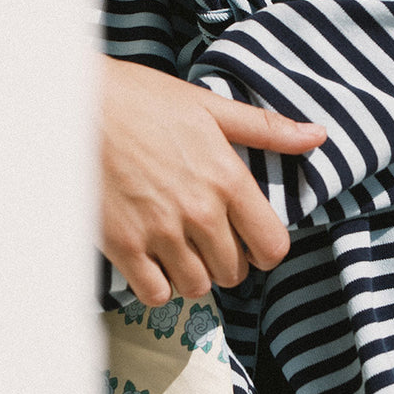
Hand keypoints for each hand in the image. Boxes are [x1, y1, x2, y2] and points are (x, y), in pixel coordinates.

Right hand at [98, 55, 324, 305]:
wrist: (74, 104)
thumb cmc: (142, 99)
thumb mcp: (208, 107)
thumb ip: (266, 128)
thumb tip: (318, 135)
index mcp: (226, 178)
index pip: (272, 247)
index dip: (265, 249)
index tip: (249, 240)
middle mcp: (198, 211)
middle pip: (234, 272)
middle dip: (227, 260)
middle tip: (207, 238)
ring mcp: (159, 232)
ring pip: (197, 287)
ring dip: (192, 274)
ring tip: (178, 247)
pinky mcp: (122, 246)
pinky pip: (156, 294)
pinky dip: (158, 285)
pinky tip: (151, 259)